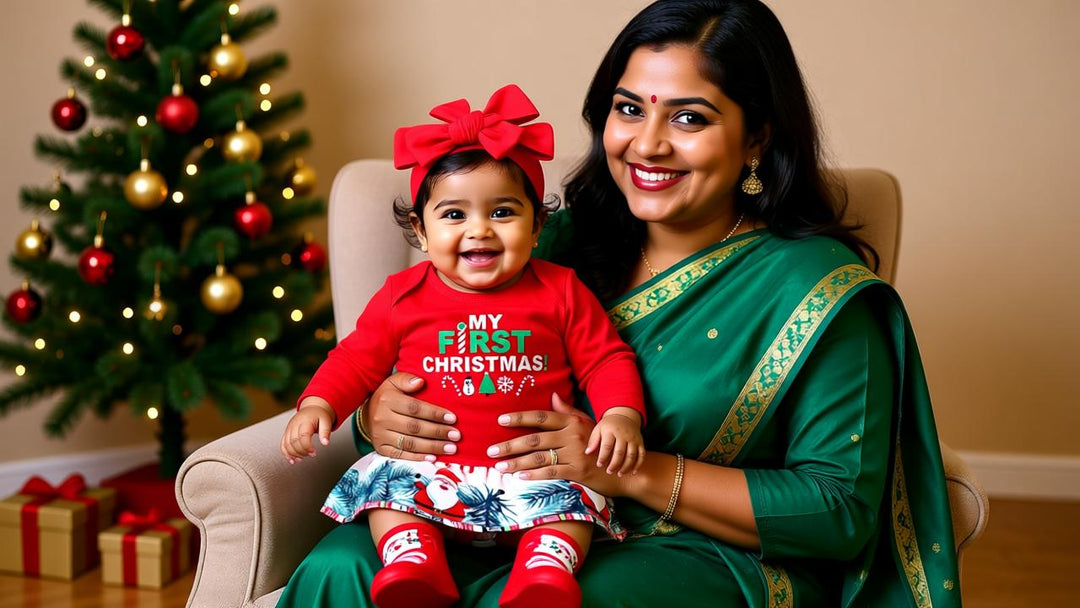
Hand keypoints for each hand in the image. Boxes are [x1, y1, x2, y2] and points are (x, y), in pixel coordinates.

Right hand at [280, 397, 333, 463]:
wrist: (312, 408)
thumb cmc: (319, 415)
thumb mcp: (326, 421)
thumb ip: (326, 432)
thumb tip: (325, 443)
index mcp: (305, 421)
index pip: (303, 435)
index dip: (307, 447)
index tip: (314, 453)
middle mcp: (295, 425)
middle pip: (293, 441)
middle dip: (301, 451)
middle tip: (310, 454)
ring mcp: (289, 429)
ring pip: (286, 444)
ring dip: (293, 454)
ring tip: (301, 459)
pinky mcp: (287, 433)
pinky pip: (283, 444)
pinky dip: (286, 453)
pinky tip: (292, 459)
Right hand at [367, 372, 459, 460]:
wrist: (367, 414)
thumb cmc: (387, 396)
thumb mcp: (394, 382)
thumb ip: (407, 379)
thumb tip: (421, 382)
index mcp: (387, 399)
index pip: (415, 408)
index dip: (435, 414)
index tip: (452, 418)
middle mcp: (382, 418)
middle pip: (414, 427)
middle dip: (438, 432)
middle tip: (456, 435)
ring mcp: (380, 435)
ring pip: (410, 443)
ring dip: (432, 447)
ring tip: (450, 448)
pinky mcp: (381, 448)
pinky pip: (401, 455)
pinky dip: (418, 458)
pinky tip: (433, 458)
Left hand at [487, 393, 627, 495]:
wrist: (622, 469)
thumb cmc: (600, 445)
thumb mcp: (587, 424)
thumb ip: (567, 411)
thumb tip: (552, 395)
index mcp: (571, 422)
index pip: (541, 417)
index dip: (520, 418)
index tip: (501, 420)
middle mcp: (572, 435)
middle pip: (535, 439)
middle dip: (510, 445)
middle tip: (491, 451)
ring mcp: (575, 454)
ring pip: (539, 457)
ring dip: (517, 463)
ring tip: (500, 466)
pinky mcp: (577, 472)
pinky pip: (551, 473)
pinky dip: (534, 475)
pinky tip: (520, 477)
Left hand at [586, 408, 644, 475]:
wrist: (624, 416)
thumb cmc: (608, 426)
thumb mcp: (598, 429)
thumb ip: (593, 440)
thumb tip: (587, 453)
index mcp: (611, 430)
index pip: (607, 446)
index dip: (603, 457)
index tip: (599, 465)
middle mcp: (624, 434)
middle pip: (620, 452)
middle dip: (614, 464)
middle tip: (609, 471)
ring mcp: (633, 438)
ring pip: (631, 455)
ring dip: (626, 467)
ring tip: (619, 474)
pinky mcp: (640, 442)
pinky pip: (641, 455)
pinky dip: (638, 465)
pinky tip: (632, 472)